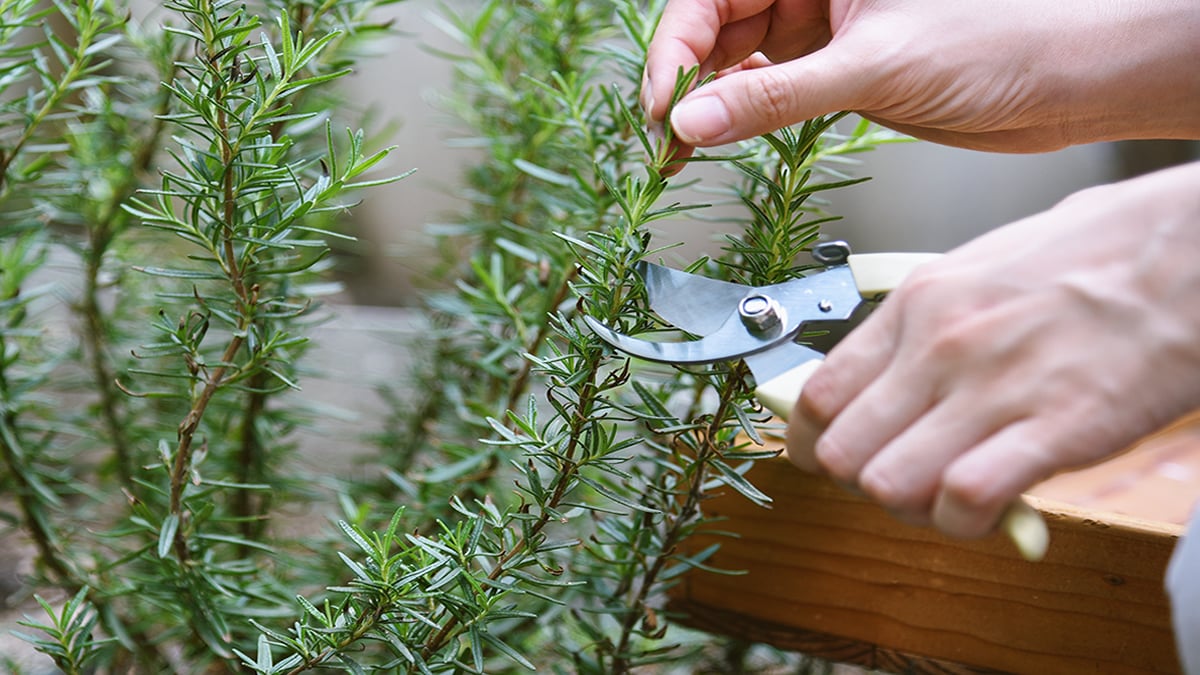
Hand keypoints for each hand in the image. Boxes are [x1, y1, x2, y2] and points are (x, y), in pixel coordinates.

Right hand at [644, 0, 1199, 156]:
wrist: (1067, 82)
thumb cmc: (1000, 40)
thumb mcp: (872, 68)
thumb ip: (774, 99)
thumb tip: (695, 120)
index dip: (677, 46)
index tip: (665, 103)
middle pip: (716, 24)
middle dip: (685, 78)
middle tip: (666, 135)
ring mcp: (825, 28)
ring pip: (738, 58)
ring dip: (708, 102)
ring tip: (683, 147)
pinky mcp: (840, 68)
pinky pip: (770, 87)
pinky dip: (744, 115)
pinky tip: (724, 137)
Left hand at [786, 161, 1199, 537]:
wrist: (1191, 248)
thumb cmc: (1093, 253)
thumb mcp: (979, 268)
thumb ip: (924, 325)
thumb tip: (884, 377)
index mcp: (916, 304)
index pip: (817, 397)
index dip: (813, 444)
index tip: (829, 459)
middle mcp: (939, 346)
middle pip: (844, 453)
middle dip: (862, 483)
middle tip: (903, 479)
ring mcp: (992, 387)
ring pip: (888, 485)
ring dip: (913, 509)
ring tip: (948, 496)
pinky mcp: (1055, 428)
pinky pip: (965, 500)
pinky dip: (966, 522)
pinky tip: (988, 509)